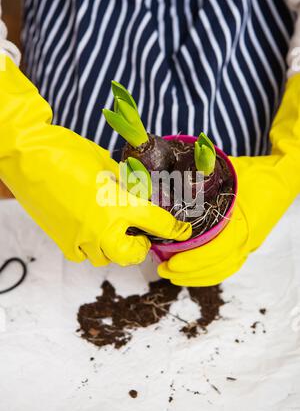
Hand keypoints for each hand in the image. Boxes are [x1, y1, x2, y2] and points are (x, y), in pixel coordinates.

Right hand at [0, 55, 190, 266]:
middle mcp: (101, 227)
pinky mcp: (62, 240)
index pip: (157, 221)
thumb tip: (137, 194)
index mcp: (118, 203)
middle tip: (140, 233)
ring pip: (106, 257)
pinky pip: (83, 255)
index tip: (182, 231)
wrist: (28, 157)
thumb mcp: (106, 165)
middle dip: (140, 246)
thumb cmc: (67, 153)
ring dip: (116, 247)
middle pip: (132, 254)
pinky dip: (91, 247)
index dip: (175, 228)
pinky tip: (90, 229)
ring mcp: (80, 238)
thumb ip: (126, 184)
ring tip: (113, 228)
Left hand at [159, 74, 299, 285]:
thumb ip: (203, 172)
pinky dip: (211, 273)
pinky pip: (229, 265)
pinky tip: (194, 272)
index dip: (192, 261)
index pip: (215, 252)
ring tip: (173, 274)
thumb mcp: (230, 170)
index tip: (170, 263)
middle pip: (216, 267)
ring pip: (223, 270)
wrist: (285, 177)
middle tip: (162, 269)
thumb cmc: (259, 173)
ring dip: (197, 277)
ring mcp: (250, 244)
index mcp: (243, 223)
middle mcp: (248, 239)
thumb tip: (172, 169)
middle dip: (188, 273)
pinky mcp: (249, 244)